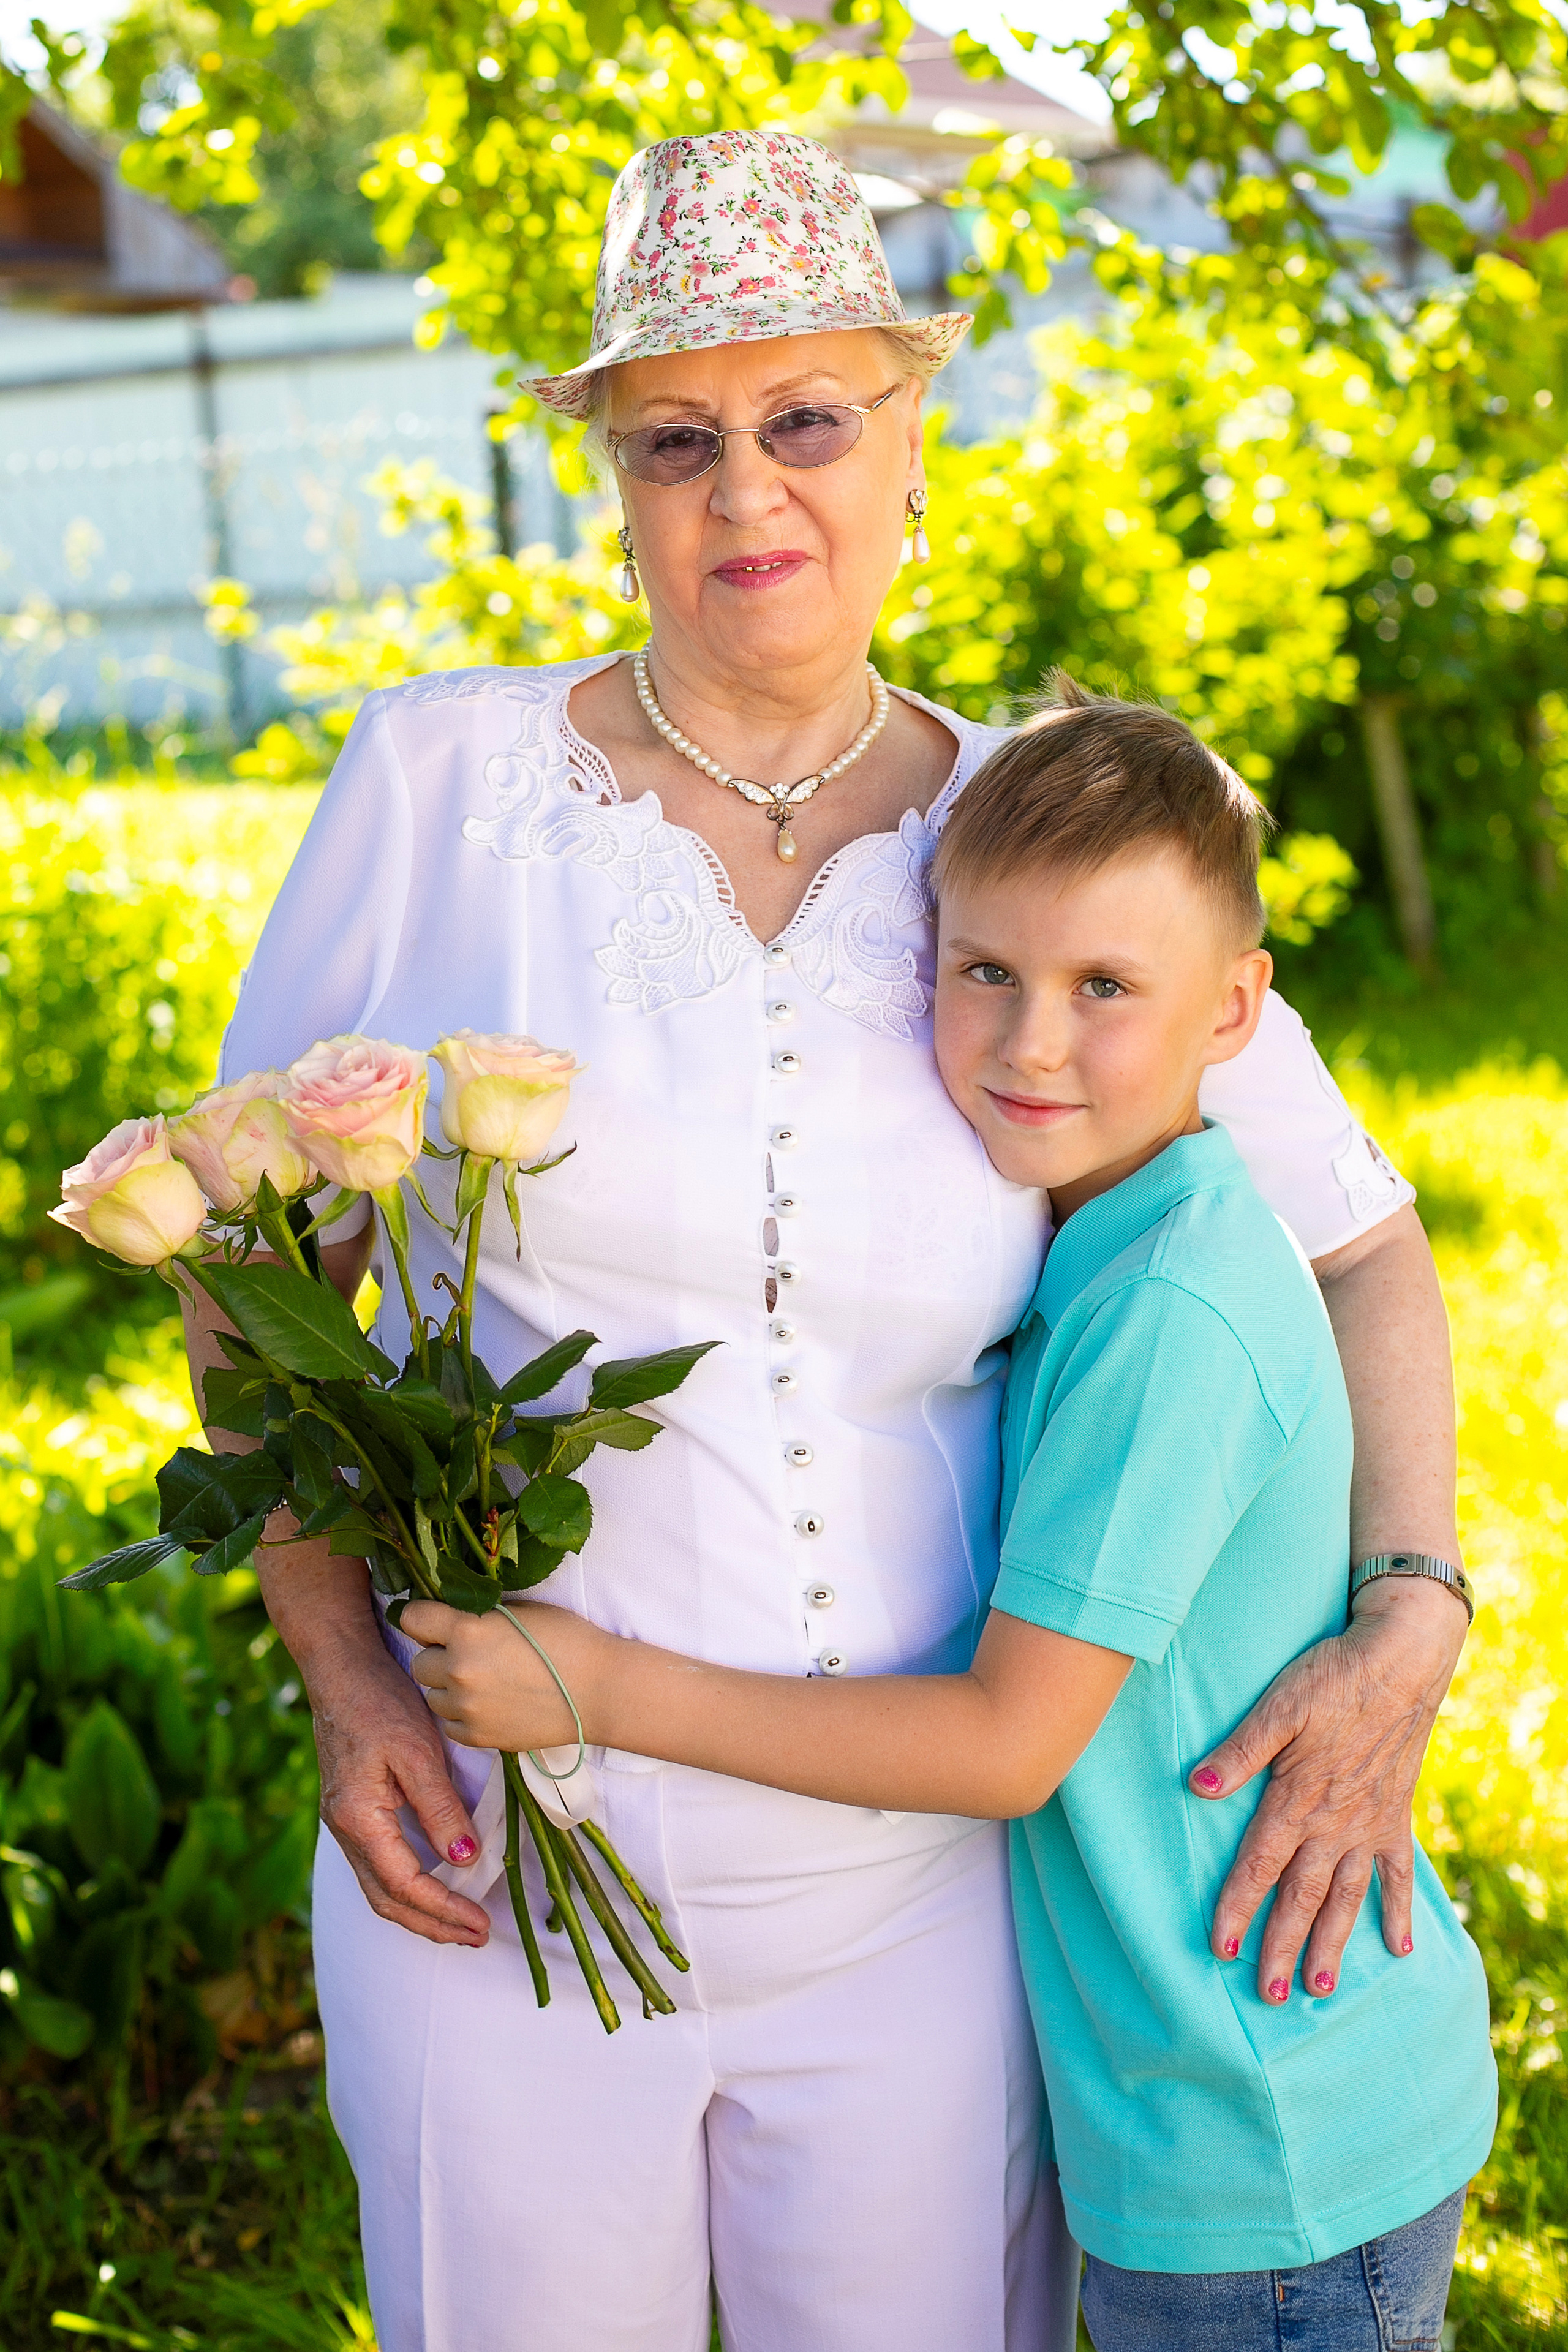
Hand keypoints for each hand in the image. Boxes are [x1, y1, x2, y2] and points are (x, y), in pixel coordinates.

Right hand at [310, 1638, 491, 1946]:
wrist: (341, 1668)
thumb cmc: (379, 1701)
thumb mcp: (417, 1751)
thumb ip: (440, 1807)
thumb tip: (465, 1858)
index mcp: (358, 1818)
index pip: (404, 1885)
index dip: (444, 1910)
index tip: (482, 1924)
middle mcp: (345, 1828)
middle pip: (387, 1899)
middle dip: (433, 1924)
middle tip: (477, 1937)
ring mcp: (345, 1821)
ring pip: (380, 1886)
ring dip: (421, 1910)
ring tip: (461, 1922)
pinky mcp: (352, 1809)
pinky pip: (379, 1865)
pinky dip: (408, 1885)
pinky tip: (434, 1883)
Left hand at [403, 1599, 606, 1752]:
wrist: (600, 1689)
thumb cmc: (567, 1640)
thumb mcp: (518, 1611)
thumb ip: (478, 1615)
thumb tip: (449, 1618)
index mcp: (468, 1629)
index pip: (413, 1618)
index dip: (423, 1618)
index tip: (434, 1622)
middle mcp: (459, 1668)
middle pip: (419, 1662)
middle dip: (439, 1656)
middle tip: (469, 1655)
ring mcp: (466, 1707)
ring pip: (432, 1696)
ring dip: (449, 1688)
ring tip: (484, 1683)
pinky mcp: (479, 1737)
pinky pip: (451, 1725)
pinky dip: (464, 1716)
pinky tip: (491, 1705)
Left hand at [1187, 1575, 1466, 2003]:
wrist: (1401, 1663)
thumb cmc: (1331, 1678)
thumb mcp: (1277, 1707)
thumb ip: (1239, 1751)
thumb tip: (1196, 1785)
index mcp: (1296, 1801)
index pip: (1258, 1867)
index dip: (1237, 1909)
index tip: (1220, 1949)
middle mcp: (1333, 1824)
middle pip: (1300, 1897)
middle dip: (1282, 1947)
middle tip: (1269, 1995)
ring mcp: (1368, 1825)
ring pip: (1345, 1898)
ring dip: (1331, 1944)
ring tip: (1319, 1989)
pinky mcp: (1396, 1817)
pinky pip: (1399, 1875)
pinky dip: (1399, 1911)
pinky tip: (1398, 1947)